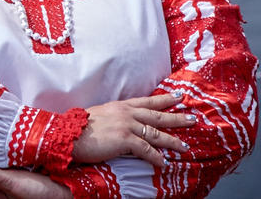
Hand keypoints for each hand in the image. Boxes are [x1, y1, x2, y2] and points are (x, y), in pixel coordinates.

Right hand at [72, 92, 195, 166]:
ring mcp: (126, 125)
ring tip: (185, 147)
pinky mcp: (124, 139)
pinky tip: (164, 163)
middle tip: (192, 119)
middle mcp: (126, 113)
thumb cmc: (80, 127)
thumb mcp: (100, 116)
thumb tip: (122, 123)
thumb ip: (114, 117)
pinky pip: (146, 149)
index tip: (179, 97)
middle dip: (176, 118)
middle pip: (157, 115)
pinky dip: (157, 157)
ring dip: (172, 141)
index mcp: (120, 106)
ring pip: (156, 133)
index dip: (164, 99)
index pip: (147, 101)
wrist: (68, 133)